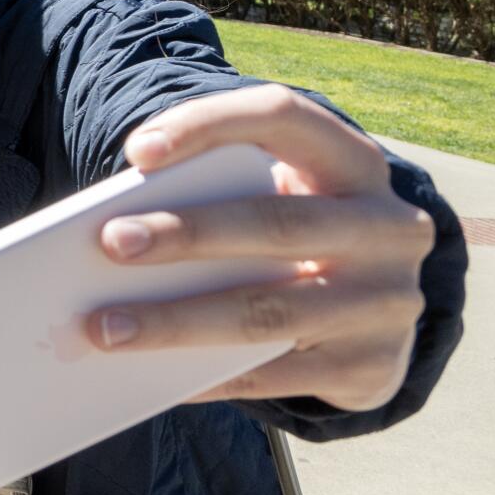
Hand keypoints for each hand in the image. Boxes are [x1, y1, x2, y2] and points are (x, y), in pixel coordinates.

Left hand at [87, 85, 434, 411]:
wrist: (377, 308)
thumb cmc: (293, 232)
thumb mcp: (277, 195)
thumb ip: (220, 193)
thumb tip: (119, 235)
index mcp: (353, 162)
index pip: (284, 118)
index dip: (209, 126)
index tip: (137, 152)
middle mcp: (386, 225)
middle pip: (275, 223)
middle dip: (186, 233)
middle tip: (110, 242)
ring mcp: (388, 300)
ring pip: (268, 312)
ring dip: (177, 321)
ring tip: (106, 328)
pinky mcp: (374, 364)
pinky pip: (274, 375)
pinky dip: (205, 377)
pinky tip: (149, 374)